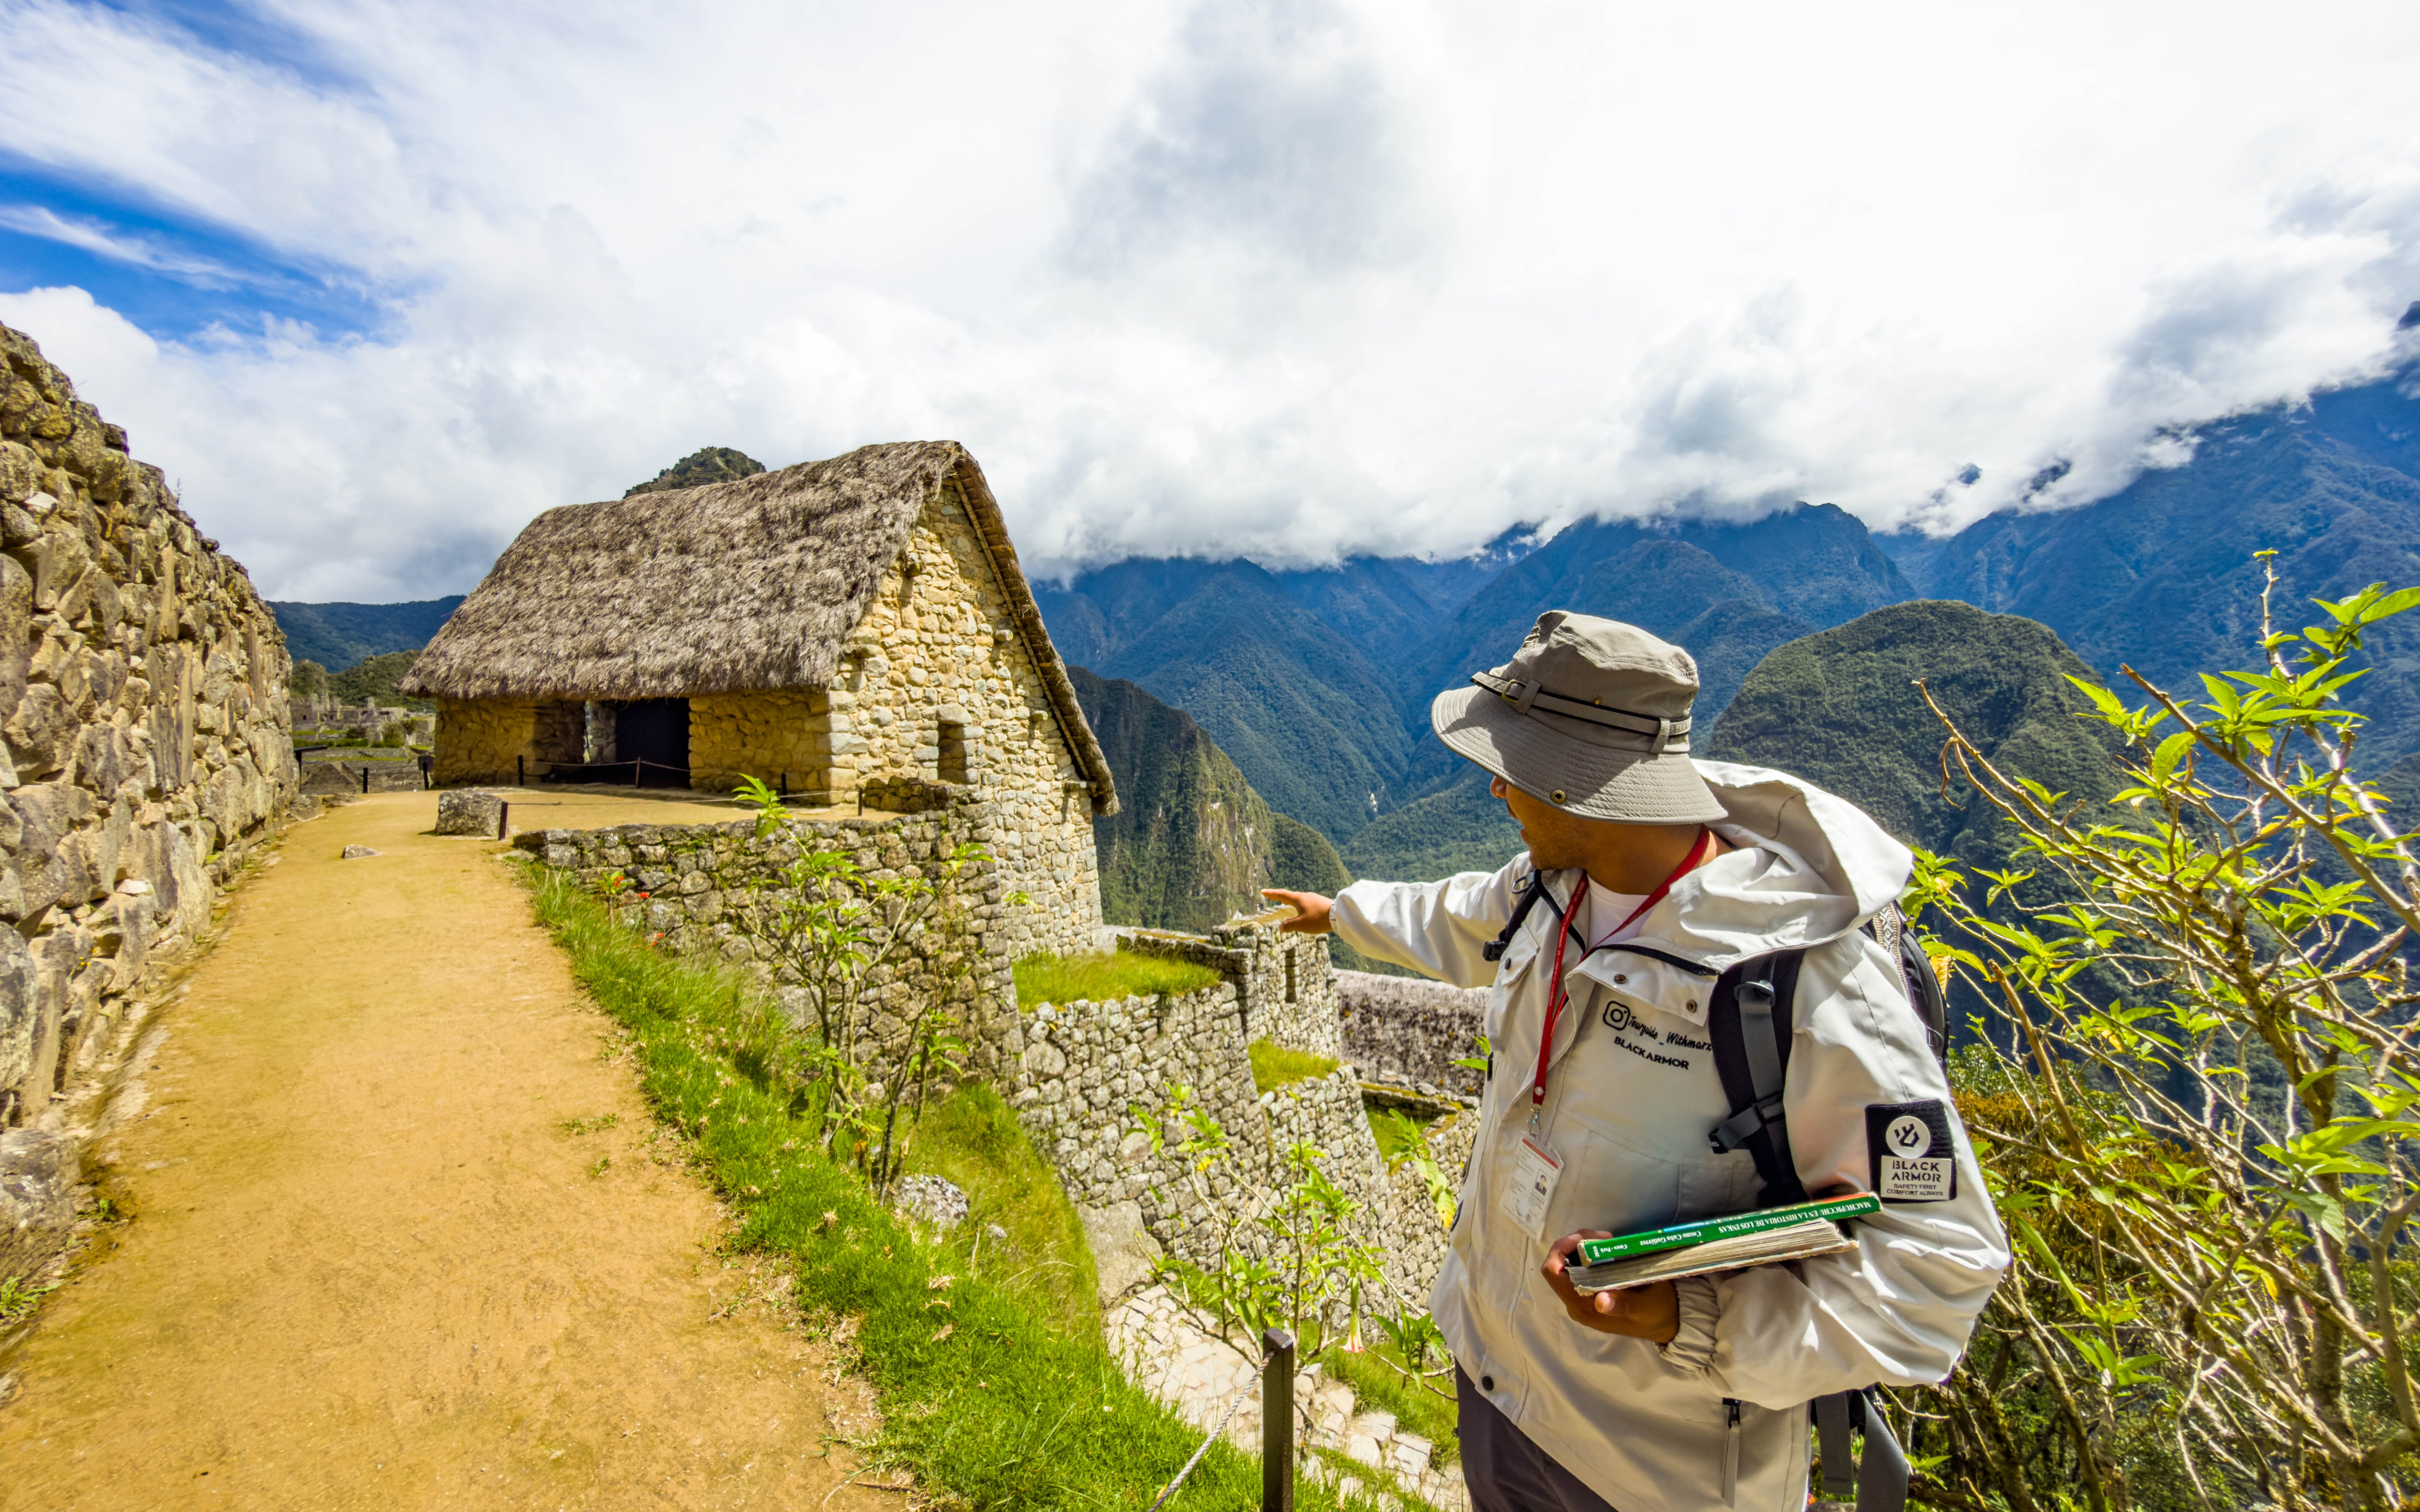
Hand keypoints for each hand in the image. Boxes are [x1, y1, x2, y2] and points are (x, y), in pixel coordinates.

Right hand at [1261, 889, 1332, 934]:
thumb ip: (1289, 925)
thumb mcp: (1301, 925)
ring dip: (1290, 901)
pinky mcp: (1320, 903)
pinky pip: (1306, 903)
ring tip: (1285, 903)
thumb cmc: (1318, 919)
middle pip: (1289, 895)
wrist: (1339, 915)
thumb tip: (1280, 927)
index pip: (1281, 895)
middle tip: (1271, 896)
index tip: (1263, 891)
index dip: (1271, 894)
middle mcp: (1305, 896)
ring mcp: (1313, 898)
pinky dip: (1299, 905)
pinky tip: (1302, 910)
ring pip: (1298, 899)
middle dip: (1279, 896)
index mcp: (1298, 899)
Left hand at [1542, 1231, 1677, 1342]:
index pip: (1553, 1273)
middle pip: (1559, 1264)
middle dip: (1577, 1243)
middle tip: (1605, 1236)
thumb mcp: (1645, 1308)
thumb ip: (1622, 1305)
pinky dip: (1588, 1254)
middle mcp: (1575, 1304)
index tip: (1586, 1238)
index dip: (1562, 1249)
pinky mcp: (1588, 1292)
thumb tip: (1601, 1301)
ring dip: (1583, 1246)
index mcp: (1584, 1308)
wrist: (1666, 1322)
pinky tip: (1607, 1250)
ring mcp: (1580, 1298)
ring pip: (1568, 1263)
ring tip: (1608, 1240)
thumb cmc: (1657, 1312)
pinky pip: (1578, 1267)